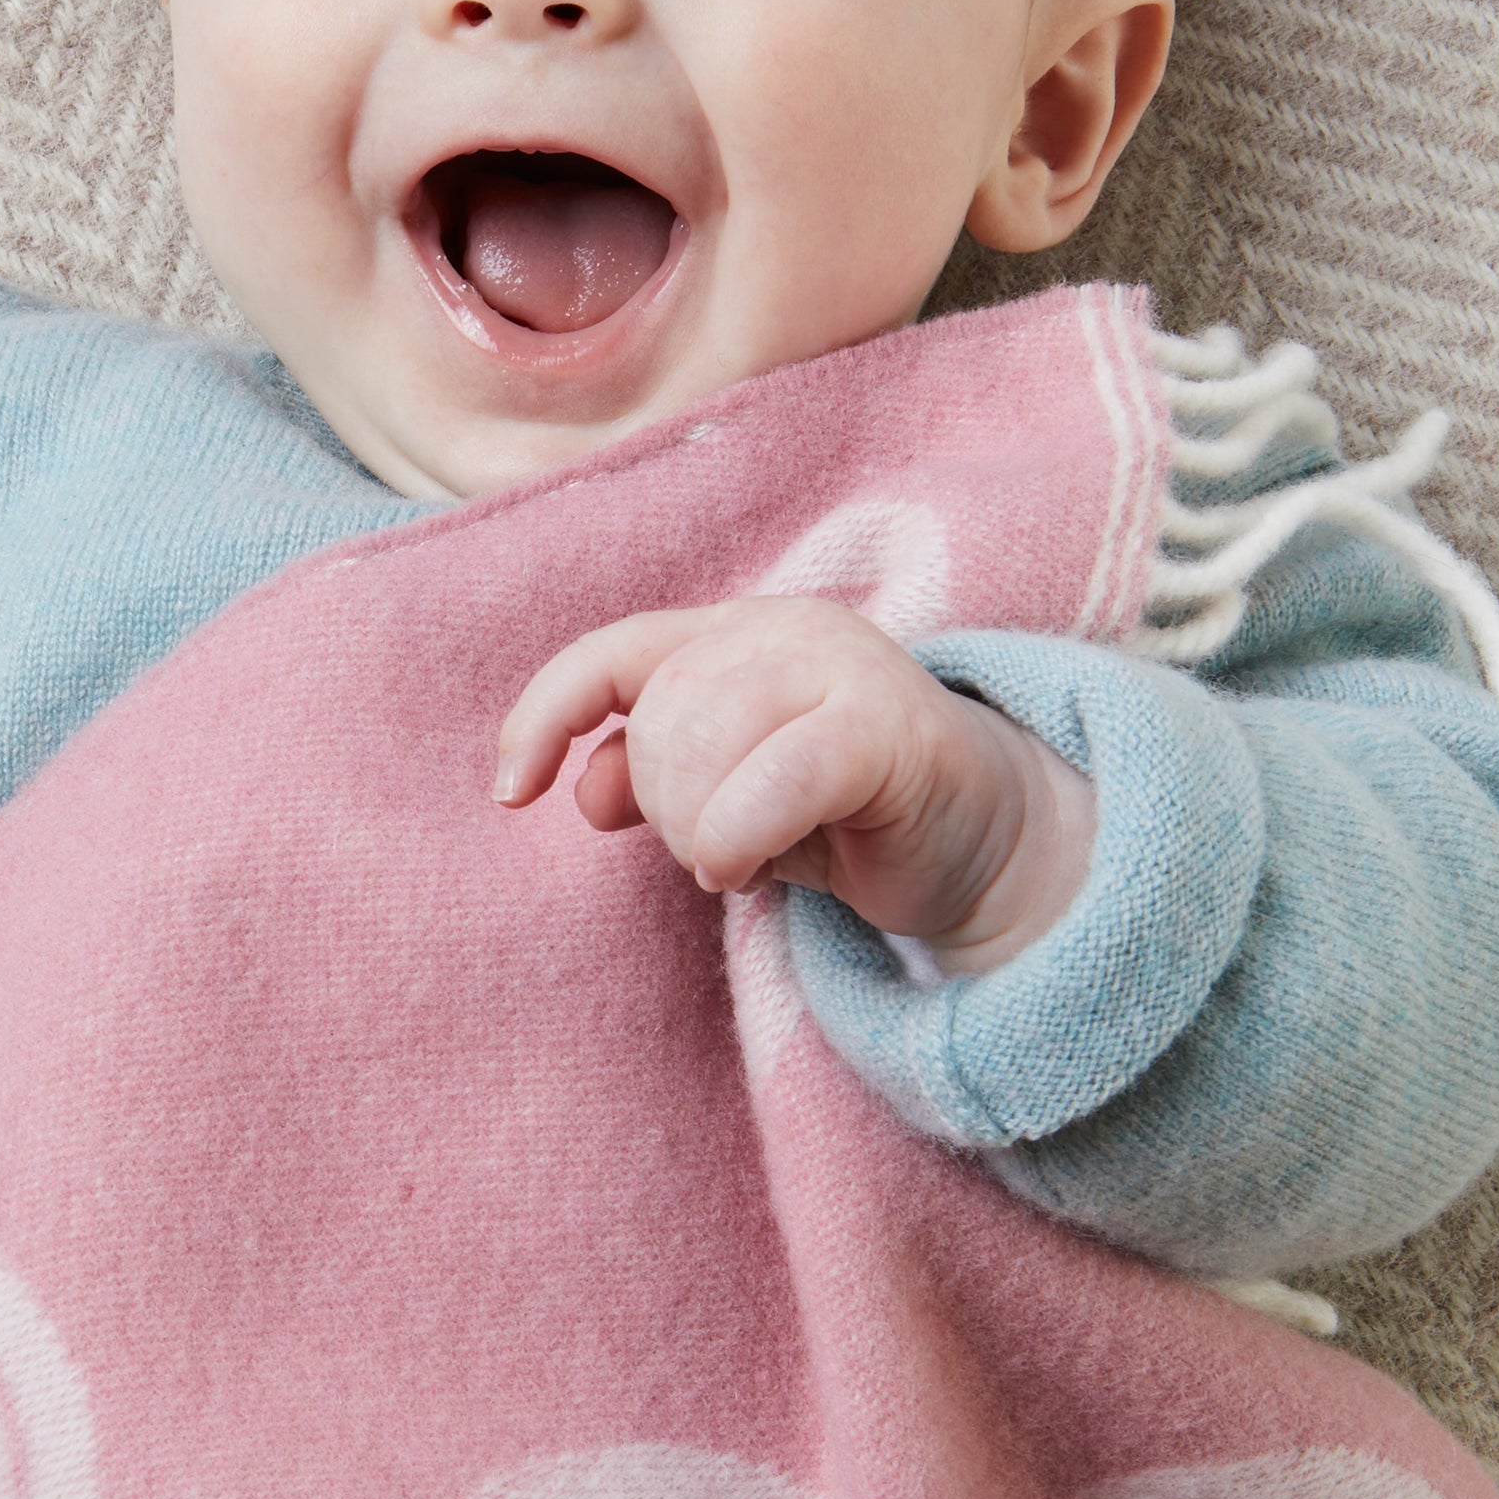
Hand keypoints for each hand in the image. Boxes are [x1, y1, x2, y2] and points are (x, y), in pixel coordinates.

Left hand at [494, 598, 1093, 973]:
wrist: (987, 844)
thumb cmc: (851, 816)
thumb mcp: (730, 798)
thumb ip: (653, 780)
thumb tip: (575, 788)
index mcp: (738, 631)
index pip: (611, 654)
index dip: (545, 715)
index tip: (511, 793)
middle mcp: (787, 627)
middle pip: (655, 714)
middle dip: (660, 804)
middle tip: (713, 848)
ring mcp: (842, 667)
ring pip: (701, 743)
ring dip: (699, 829)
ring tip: (741, 858)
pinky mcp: (888, 728)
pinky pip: (772, 779)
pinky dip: (735, 835)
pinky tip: (738, 871)